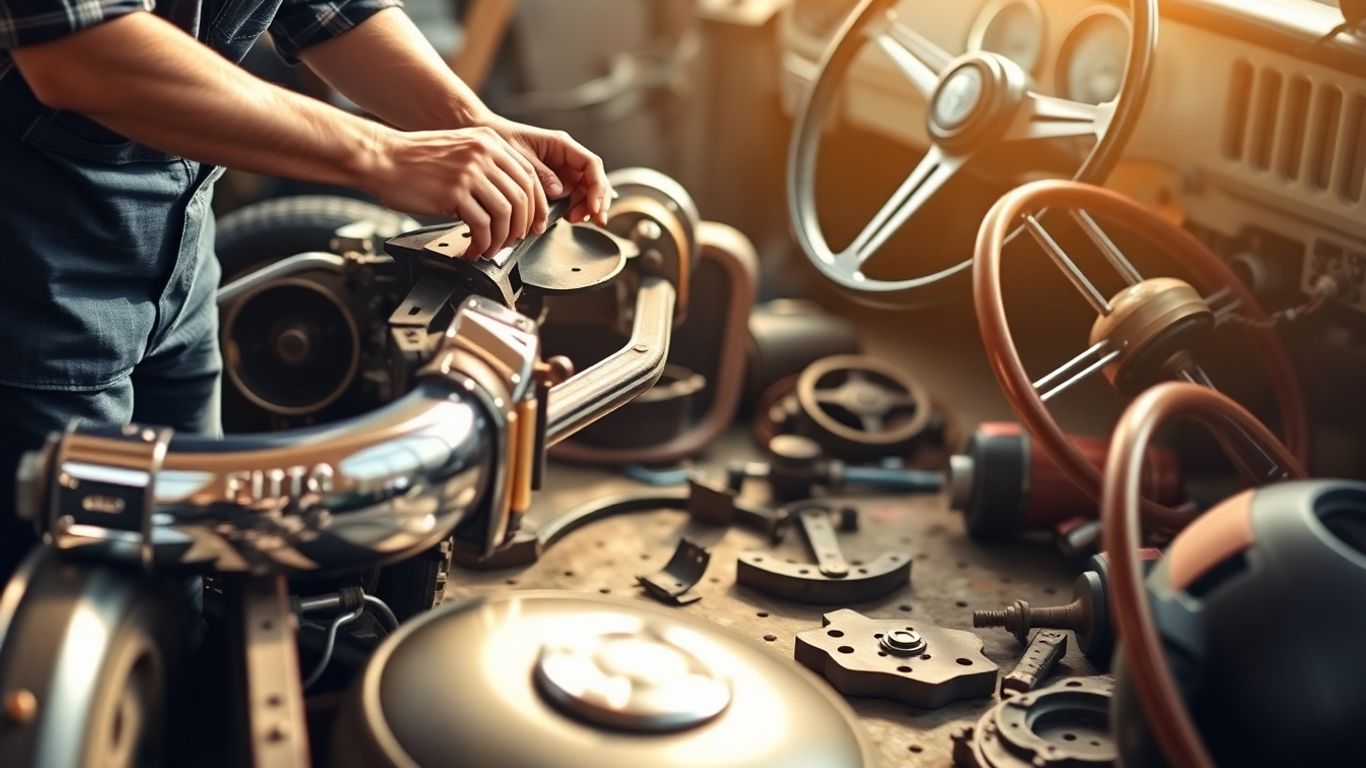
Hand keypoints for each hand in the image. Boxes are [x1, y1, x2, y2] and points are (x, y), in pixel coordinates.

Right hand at [363, 125, 548, 258]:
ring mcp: (470, 172)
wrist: (381, 158)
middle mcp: (484, 153)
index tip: (534, 224)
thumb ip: (487, 167)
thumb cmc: (415, 160)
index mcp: (490, 142)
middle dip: (521, 228)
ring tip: (489, 248)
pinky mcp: (455, 192)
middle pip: (522, 198)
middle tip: (511, 242)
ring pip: (505, 214)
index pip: (530, 177)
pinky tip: (473, 249)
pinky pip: (482, 226)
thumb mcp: (460, 150)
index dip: (536, 206)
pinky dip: (482, 244)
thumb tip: (511, 200)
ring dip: (501, 239)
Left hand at [486, 118, 612, 226]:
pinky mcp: (554, 183)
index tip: (594, 206)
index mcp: (561, 145)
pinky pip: (570, 197)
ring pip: (584, 191)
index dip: (597, 187)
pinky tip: (566, 216)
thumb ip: (541, 174)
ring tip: (573, 218)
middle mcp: (565, 158)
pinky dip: (572, 209)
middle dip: (595, 201)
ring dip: (584, 207)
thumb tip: (559, 191)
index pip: (591, 165)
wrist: (485, 138)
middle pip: (592, 180)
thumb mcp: (519, 155)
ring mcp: (561, 171)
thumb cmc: (500, 138)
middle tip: (589, 219)